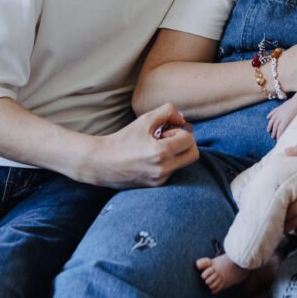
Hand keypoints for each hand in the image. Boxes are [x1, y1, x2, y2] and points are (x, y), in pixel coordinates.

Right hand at [82, 103, 198, 187]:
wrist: (102, 163)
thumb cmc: (123, 139)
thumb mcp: (145, 119)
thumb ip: (167, 111)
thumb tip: (182, 119)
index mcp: (161, 153)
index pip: (189, 139)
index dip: (179, 131)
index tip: (165, 131)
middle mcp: (163, 169)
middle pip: (194, 155)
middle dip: (185, 143)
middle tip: (168, 139)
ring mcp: (160, 180)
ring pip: (184, 163)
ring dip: (176, 152)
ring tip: (156, 148)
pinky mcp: (156, 186)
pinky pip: (173, 171)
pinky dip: (168, 162)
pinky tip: (152, 158)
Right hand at [266, 96, 296, 139]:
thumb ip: (291, 127)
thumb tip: (289, 133)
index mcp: (285, 120)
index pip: (280, 130)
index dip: (278, 135)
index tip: (278, 140)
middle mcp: (280, 116)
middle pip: (275, 126)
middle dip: (274, 132)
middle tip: (273, 137)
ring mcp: (279, 111)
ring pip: (272, 120)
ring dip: (270, 125)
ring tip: (268, 130)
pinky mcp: (279, 107)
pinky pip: (273, 112)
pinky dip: (270, 115)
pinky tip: (267, 118)